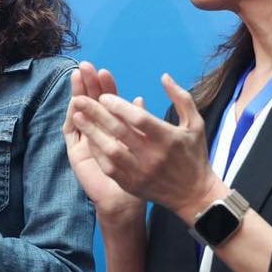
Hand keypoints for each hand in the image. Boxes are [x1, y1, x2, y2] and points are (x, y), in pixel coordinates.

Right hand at [64, 62, 144, 222]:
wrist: (126, 202)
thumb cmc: (139, 175)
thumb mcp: (144, 145)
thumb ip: (140, 122)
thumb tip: (139, 98)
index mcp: (113, 127)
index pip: (107, 101)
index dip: (106, 87)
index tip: (106, 71)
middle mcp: (96, 131)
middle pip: (90, 102)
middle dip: (89, 84)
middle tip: (86, 66)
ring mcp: (84, 141)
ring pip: (78, 113)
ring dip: (77, 95)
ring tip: (76, 78)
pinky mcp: (75, 153)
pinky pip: (71, 132)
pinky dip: (72, 117)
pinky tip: (73, 104)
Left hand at [68, 71, 222, 221]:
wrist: (194, 195)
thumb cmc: (194, 155)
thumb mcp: (195, 123)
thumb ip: (181, 98)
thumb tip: (163, 76)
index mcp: (168, 139)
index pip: (139, 119)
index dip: (119, 106)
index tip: (104, 95)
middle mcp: (153, 156)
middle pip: (119, 131)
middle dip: (96, 113)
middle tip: (79, 98)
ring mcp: (141, 172)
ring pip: (110, 150)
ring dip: (91, 132)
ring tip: (76, 116)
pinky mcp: (132, 184)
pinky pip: (109, 167)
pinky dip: (97, 151)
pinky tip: (86, 137)